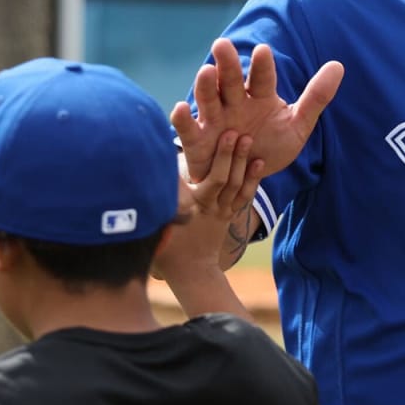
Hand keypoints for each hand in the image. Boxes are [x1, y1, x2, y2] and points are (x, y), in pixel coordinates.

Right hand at [153, 130, 262, 283]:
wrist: (191, 272)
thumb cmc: (167, 246)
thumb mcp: (156, 224)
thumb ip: (156, 200)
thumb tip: (145, 174)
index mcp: (186, 208)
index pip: (185, 180)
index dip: (187, 159)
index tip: (192, 136)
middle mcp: (206, 207)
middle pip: (219, 179)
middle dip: (226, 155)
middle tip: (231, 133)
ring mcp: (221, 211)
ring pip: (234, 185)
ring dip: (241, 162)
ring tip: (246, 140)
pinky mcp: (229, 213)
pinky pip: (244, 196)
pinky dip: (252, 179)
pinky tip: (258, 162)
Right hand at [172, 38, 342, 180]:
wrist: (246, 180)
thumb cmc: (270, 147)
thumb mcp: (298, 126)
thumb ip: (316, 97)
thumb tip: (338, 65)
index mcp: (260, 96)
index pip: (263, 78)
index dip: (263, 66)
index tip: (263, 50)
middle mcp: (235, 103)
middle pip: (231, 81)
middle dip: (227, 64)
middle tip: (222, 45)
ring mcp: (215, 120)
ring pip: (208, 98)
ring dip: (206, 86)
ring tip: (206, 72)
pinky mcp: (198, 140)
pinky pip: (188, 129)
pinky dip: (182, 119)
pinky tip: (179, 108)